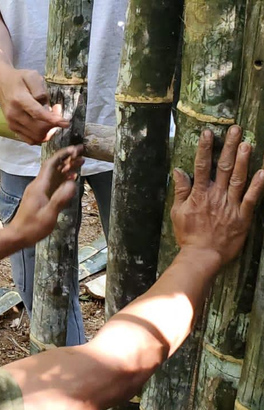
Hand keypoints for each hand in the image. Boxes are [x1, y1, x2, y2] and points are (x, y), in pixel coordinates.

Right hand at [0, 68, 68, 144]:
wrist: (1, 84)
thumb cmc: (19, 79)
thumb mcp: (32, 75)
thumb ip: (40, 88)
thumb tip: (44, 103)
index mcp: (19, 99)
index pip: (37, 113)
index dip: (52, 120)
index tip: (66, 123)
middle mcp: (14, 114)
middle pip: (38, 129)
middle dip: (53, 125)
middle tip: (57, 112)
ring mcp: (12, 123)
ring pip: (36, 137)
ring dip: (48, 131)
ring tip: (51, 118)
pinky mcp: (13, 129)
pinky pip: (30, 140)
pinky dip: (41, 136)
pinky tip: (44, 126)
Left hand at [10, 145, 82, 244]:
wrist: (18, 235)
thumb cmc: (32, 227)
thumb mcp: (49, 214)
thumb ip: (60, 198)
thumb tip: (72, 183)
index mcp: (39, 186)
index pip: (51, 164)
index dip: (63, 155)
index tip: (75, 149)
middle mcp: (38, 185)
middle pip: (54, 166)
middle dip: (68, 158)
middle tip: (82, 152)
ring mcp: (39, 190)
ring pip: (55, 174)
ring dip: (67, 167)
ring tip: (81, 162)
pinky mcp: (41, 197)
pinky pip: (54, 183)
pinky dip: (64, 178)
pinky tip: (72, 178)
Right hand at [172, 126, 263, 267]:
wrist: (202, 256)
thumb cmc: (188, 235)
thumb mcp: (178, 212)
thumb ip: (180, 190)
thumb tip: (179, 171)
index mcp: (199, 194)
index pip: (202, 166)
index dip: (205, 149)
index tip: (208, 133)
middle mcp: (216, 196)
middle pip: (224, 167)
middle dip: (229, 147)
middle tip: (236, 129)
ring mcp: (230, 205)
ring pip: (238, 179)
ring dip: (244, 161)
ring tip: (248, 144)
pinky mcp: (243, 216)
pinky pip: (252, 199)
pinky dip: (258, 185)